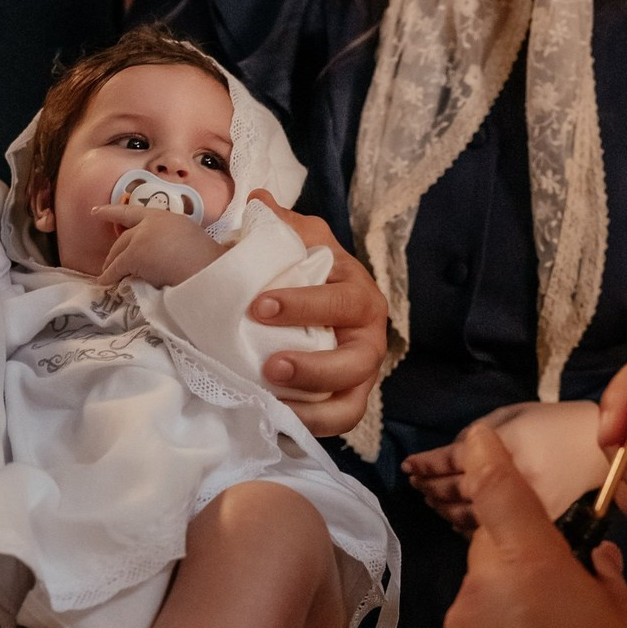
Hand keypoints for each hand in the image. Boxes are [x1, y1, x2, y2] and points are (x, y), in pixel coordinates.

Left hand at [96, 204, 222, 287]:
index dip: (111, 211)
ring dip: (112, 265)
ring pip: (119, 252)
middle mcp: (150, 222)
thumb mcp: (185, 237)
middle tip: (109, 263)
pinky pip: (117, 268)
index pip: (132, 212)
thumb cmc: (206, 259)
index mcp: (163, 216)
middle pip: (123, 237)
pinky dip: (110, 276)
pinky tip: (105, 282)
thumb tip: (155, 252)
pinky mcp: (136, 255)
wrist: (209, 269)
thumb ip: (167, 237)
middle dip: (114, 251)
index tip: (95, 211)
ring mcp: (141, 237)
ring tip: (107, 276)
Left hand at [248, 190, 387, 436]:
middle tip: (270, 366)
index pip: (340, 302)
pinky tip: (275, 421)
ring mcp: (360, 374)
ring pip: (350, 402)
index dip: (303, 306)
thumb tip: (258, 201)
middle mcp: (368, 337)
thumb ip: (280, 224)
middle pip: (355, 362)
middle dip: (313, 368)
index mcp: (359, 294)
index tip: (258, 307)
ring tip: (271, 402)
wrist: (314, 302)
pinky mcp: (346, 400)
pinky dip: (310, 426)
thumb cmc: (306, 273)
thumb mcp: (298, 243)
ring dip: (312, 406)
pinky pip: (336, 421)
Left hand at [404, 401, 603, 533]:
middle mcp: (516, 475)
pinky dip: (467, 526)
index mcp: (509, 443)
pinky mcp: (538, 523)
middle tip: (415, 482)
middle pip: (457, 489)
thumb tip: (448, 456)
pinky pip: (493, 530)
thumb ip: (477, 435)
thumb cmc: (551, 423)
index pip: (455, 458)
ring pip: (470, 514)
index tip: (410, 464)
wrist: (596, 448)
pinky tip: (454, 518)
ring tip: (430, 497)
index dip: (428, 463)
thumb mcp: (510, 415)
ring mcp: (528, 502)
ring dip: (443, 506)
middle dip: (430, 485)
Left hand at [442, 426, 626, 627]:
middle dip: (517, 556)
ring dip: (506, 604)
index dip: (487, 458)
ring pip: (483, 592)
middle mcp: (483, 578)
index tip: (479, 437)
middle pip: (493, 546)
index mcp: (528, 556)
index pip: (498, 489)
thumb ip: (606, 581)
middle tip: (554, 589)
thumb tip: (597, 560)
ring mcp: (460, 619)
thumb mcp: (625, 621)